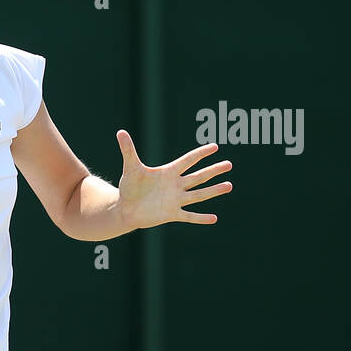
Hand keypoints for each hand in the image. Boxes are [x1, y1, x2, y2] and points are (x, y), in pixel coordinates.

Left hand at [115, 130, 233, 229]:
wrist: (126, 209)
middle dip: (213, 170)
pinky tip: (214, 218)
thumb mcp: (130, 167)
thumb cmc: (129, 187)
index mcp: (168, 172)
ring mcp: (175, 200)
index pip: (188, 160)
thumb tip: (120, 132)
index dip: (201, 153)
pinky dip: (200, 218)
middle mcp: (175, 185)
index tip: (215, 146)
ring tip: (229, 185)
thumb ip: (128, 150)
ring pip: (198, 194)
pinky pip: (189, 216)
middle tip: (229, 164)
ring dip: (213, 190)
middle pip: (198, 176)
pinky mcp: (171, 214)